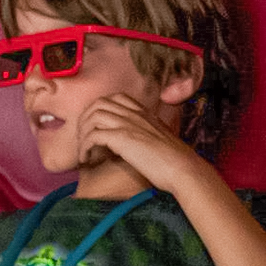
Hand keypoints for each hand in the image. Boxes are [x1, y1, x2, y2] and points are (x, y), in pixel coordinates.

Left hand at [76, 93, 211, 191]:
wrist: (183, 167)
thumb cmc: (176, 160)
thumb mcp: (162, 140)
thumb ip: (148, 135)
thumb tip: (139, 145)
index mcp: (145, 113)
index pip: (117, 97)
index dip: (100, 108)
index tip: (96, 125)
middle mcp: (135, 114)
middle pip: (99, 103)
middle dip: (85, 119)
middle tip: (84, 138)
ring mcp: (128, 124)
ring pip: (92, 116)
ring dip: (82, 133)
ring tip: (84, 150)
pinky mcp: (122, 138)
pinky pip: (93, 135)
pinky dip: (84, 147)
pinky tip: (86, 159)